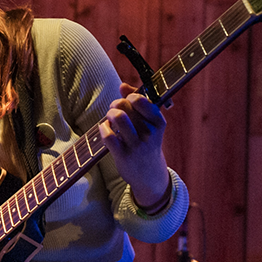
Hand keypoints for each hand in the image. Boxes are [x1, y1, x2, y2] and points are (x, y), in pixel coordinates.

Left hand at [99, 82, 170, 209]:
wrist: (149, 175)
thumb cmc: (147, 143)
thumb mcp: (150, 124)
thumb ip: (138, 102)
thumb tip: (123, 85)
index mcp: (159, 123)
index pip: (141, 100)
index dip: (129, 97)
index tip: (127, 102)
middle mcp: (149, 134)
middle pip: (126, 106)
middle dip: (116, 104)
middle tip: (114, 110)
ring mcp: (137, 146)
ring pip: (118, 118)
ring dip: (109, 114)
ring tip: (110, 119)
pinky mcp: (123, 156)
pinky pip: (108, 136)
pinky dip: (103, 129)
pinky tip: (105, 130)